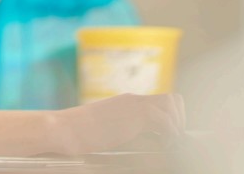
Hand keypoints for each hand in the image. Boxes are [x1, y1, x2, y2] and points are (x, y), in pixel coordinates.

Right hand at [58, 93, 185, 153]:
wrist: (65, 128)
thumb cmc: (79, 133)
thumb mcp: (105, 128)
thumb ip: (122, 129)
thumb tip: (138, 143)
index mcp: (127, 102)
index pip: (160, 101)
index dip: (170, 117)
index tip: (168, 135)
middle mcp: (133, 100)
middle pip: (173, 99)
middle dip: (179, 119)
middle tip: (173, 139)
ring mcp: (134, 105)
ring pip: (172, 104)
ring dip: (176, 124)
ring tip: (169, 142)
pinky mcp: (134, 115)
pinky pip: (164, 119)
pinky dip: (169, 133)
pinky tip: (163, 145)